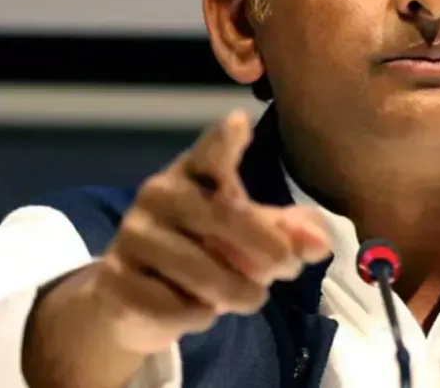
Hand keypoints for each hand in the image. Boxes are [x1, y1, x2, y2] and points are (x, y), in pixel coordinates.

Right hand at [85, 110, 331, 353]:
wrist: (132, 301)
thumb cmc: (202, 251)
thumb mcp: (247, 236)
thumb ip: (288, 234)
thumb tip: (321, 244)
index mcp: (192, 173)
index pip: (209, 153)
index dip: (224, 141)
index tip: (239, 123)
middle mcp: (157, 195)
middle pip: (227, 219)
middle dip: (270, 250)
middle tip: (288, 268)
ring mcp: (133, 236)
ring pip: (207, 274)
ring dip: (241, 293)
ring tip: (246, 294)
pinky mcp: (118, 281)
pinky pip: (179, 308)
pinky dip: (200, 316)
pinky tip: (194, 308)